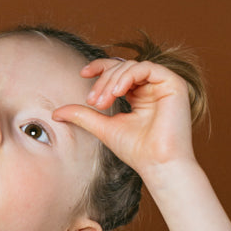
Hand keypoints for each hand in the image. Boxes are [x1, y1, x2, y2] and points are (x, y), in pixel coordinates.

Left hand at [55, 58, 230, 230]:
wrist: (157, 164)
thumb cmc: (136, 151)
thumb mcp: (103, 127)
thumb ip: (82, 115)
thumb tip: (56, 113)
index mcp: (140, 95)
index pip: (119, 71)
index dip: (100, 67)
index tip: (82, 73)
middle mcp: (153, 88)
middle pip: (122, 67)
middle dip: (103, 80)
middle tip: (93, 102)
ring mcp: (164, 85)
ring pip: (132, 66)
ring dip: (112, 80)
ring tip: (103, 102)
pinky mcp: (174, 84)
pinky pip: (147, 67)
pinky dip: (128, 76)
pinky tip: (116, 92)